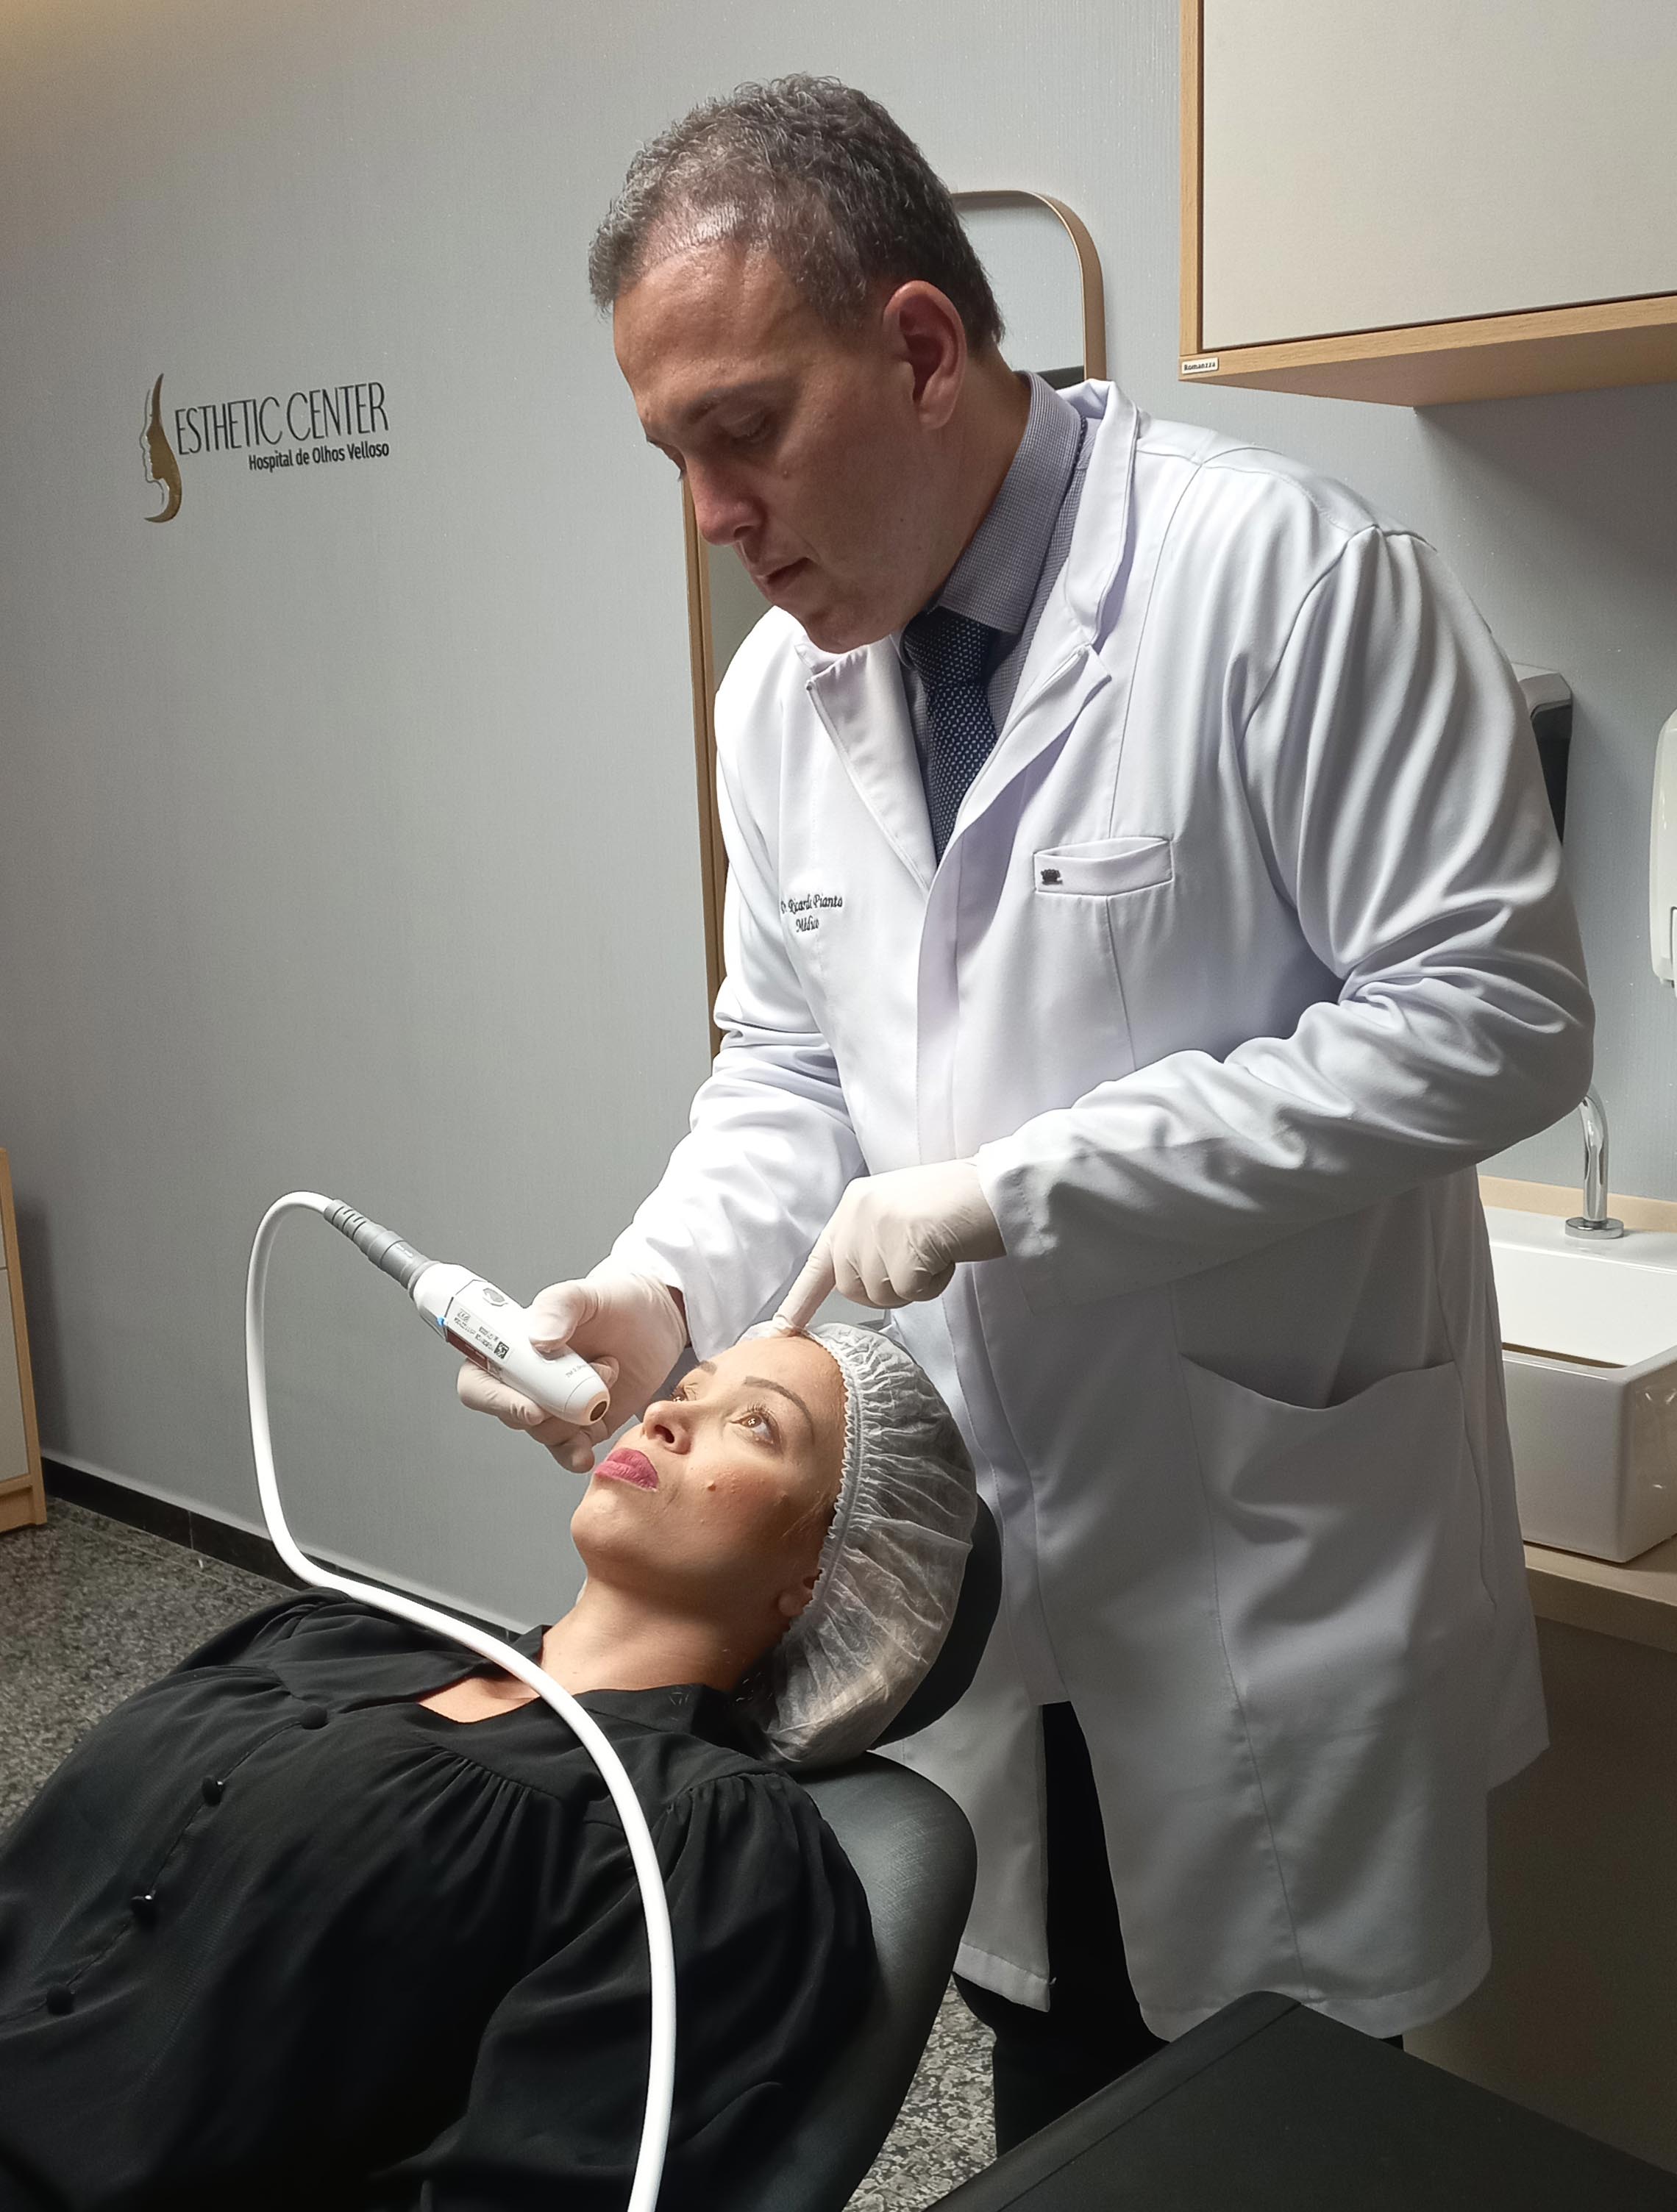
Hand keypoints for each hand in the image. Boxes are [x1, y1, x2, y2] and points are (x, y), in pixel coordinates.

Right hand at [456, 1266, 687, 1472]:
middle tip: (582, 1391)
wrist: (658, 1320)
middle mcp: (529, 1381)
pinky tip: (587, 1454)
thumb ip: (558, 1307)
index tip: (530, 1405)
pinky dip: (576, 1455)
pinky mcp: (585, 1425)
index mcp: (512, 1348)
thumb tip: (539, 1340)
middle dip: (546, 1411)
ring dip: (575, 1415)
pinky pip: (571, 1450)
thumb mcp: (584, 1293)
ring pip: (545, 1433)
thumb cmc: (614, 1301)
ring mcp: (556, 1406)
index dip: (493, 1399)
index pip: (478, 1382)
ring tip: (609, 1369)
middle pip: (512, 1414)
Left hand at [776, 1161, 1004, 1323]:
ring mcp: (878, 1229)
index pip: (820, 1261)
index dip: (802, 1300)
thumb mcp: (901, 1212)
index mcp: (854, 1203)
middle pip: (853, 1288)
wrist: (998, 1187)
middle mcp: (857, 1214)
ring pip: (881, 1295)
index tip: (782, 1330)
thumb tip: (862, 1279)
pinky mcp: (903, 1247)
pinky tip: (947, 1255)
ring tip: (937, 1251)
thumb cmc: (960, 1203)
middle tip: (922, 1260)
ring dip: (913, 1286)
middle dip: (888, 1288)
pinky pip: (909, 1293)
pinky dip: (933, 1284)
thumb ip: (874, 1238)